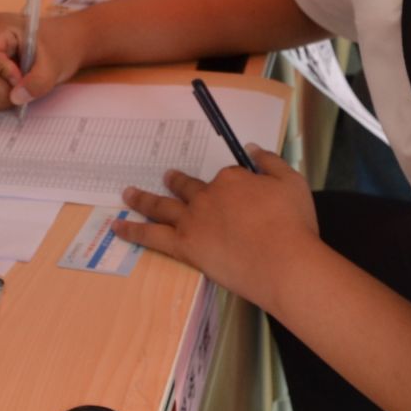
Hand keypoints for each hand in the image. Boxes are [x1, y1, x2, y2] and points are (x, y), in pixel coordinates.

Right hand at [0, 11, 86, 109]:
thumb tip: (16, 98)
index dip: (3, 74)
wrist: (66, 43)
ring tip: (21, 90)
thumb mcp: (54, 65)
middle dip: (2, 90)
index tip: (22, 79)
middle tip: (25, 89)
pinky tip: (14, 92)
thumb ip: (37, 82)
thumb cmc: (60, 46)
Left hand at [113, 148, 317, 310]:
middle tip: (167, 177)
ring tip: (128, 193)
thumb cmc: (293, 224)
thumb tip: (252, 149)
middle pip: (187, 186)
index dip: (231, 185)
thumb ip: (270, 161)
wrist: (284, 262)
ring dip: (143, 198)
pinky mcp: (184, 247)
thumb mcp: (291, 182)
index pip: (224, 177)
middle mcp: (206, 196)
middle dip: (175, 181)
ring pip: (161, 206)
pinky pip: (151, 236)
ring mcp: (192, 222)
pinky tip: (118, 227)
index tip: (239, 193)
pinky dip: (132, 230)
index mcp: (231, 179)